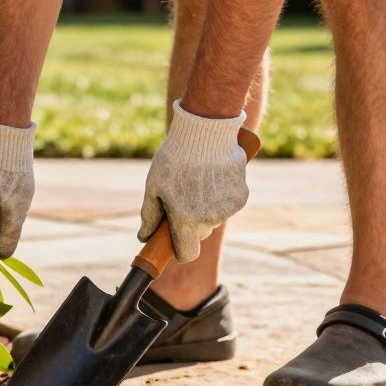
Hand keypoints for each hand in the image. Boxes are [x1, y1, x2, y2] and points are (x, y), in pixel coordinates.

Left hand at [138, 100, 249, 262]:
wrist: (204, 132)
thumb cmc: (174, 159)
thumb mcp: (154, 187)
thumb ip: (149, 216)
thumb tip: (144, 237)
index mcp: (186, 220)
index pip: (187, 254)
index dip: (180, 249)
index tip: (175, 240)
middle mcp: (209, 219)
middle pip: (200, 235)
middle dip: (191, 224)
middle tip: (183, 199)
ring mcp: (228, 209)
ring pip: (214, 218)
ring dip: (206, 208)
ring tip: (198, 182)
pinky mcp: (241, 196)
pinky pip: (228, 205)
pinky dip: (221, 197)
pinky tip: (213, 177)